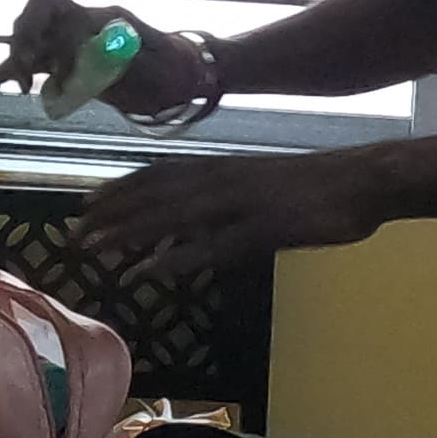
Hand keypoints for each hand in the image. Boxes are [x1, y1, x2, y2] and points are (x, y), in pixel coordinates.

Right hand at [0, 0, 204, 119]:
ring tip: (21, 88)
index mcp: (96, 18)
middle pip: (30, 23)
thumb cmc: (172, 67)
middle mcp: (78, 27)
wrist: (182, 80)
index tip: (35, 53)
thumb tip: (89, 42)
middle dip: (21, 46)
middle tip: (29, 77)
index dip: (30, 20)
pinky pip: (34, 66)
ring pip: (28, 45)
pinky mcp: (69, 68)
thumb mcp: (149, 58)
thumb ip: (119, 48)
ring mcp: (71, 48)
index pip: (47, 2)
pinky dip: (11, 76)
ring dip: (15, 63)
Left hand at [74, 145, 384, 279]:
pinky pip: (210, 245)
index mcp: (223, 167)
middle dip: (112, 213)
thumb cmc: (315, 187)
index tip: (86, 204)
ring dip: (129, 231)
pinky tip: (149, 270)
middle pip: (155, 194)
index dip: (121, 189)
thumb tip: (190, 227)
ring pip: (171, 215)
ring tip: (94, 247)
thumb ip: (224, 203)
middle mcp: (222, 178)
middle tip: (74, 232)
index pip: (160, 174)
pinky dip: (176, 256)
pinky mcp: (261, 229)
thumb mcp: (260, 188)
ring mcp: (240, 203)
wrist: (362, 181)